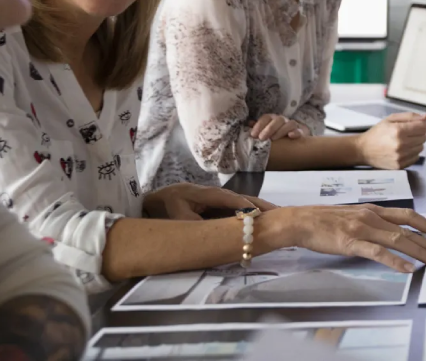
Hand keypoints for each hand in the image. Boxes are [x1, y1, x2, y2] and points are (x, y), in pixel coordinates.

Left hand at [143, 182, 277, 219]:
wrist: (146, 204)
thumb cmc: (160, 210)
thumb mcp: (176, 219)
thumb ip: (197, 225)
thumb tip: (218, 232)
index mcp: (202, 193)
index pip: (229, 199)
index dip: (246, 206)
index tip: (263, 214)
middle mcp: (210, 193)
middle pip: (238, 198)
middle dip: (258, 205)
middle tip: (278, 213)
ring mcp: (210, 198)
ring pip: (236, 203)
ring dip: (254, 208)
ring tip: (273, 215)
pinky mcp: (209, 204)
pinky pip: (230, 208)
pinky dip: (243, 212)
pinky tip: (254, 219)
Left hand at [251, 113, 309, 140]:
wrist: (295, 136)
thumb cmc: (276, 134)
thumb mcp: (266, 131)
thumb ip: (258, 128)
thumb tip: (248, 124)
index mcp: (273, 119)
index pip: (266, 117)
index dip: (259, 125)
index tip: (253, 135)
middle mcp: (283, 120)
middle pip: (278, 120)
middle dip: (269, 128)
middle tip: (262, 138)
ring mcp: (293, 125)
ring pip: (289, 123)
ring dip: (280, 131)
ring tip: (273, 139)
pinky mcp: (301, 132)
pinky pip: (300, 130)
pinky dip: (295, 132)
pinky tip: (290, 136)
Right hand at [264, 204, 425, 271]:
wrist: (299, 221)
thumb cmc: (323, 220)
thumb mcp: (352, 215)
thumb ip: (371, 220)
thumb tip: (389, 230)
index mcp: (373, 209)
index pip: (408, 215)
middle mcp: (372, 216)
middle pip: (408, 229)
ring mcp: (362, 229)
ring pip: (398, 239)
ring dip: (420, 251)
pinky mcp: (351, 242)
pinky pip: (378, 253)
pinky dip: (395, 261)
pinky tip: (408, 269)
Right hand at [356, 113, 425, 168]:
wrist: (363, 150)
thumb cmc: (377, 133)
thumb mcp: (390, 119)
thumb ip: (409, 116)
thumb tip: (425, 117)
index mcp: (398, 131)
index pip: (423, 127)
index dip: (422, 124)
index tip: (417, 124)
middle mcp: (401, 145)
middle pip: (423, 137)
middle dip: (419, 133)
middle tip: (408, 133)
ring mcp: (401, 157)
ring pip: (421, 148)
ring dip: (416, 143)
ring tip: (404, 141)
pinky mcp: (400, 165)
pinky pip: (416, 157)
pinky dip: (412, 153)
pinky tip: (403, 150)